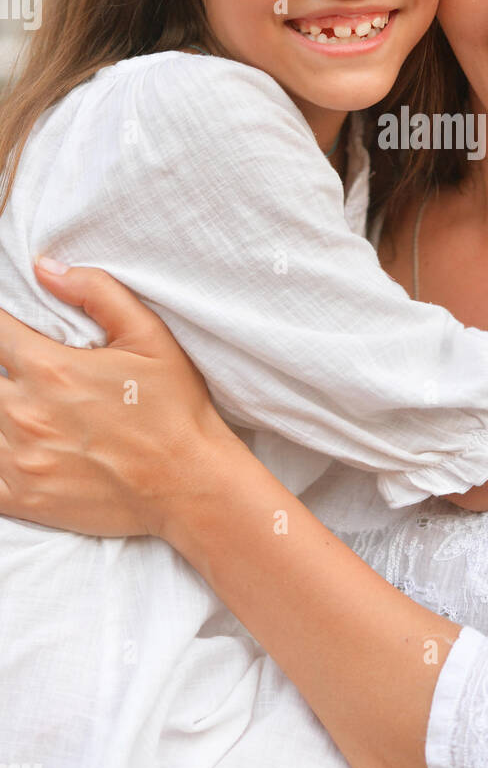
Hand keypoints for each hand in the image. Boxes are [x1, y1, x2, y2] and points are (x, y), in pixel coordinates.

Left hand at [0, 260, 236, 537]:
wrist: (190, 486)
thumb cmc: (175, 409)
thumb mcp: (149, 336)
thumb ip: (96, 292)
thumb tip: (45, 269)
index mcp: (50, 369)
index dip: (2, 325)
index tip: (12, 330)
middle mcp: (24, 414)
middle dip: (4, 367)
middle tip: (29, 370)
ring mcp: (19, 461)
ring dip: (1, 408)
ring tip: (31, 405)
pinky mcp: (22, 498)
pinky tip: (16, 444)